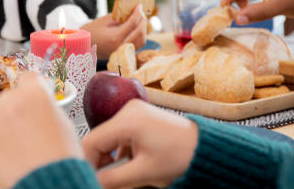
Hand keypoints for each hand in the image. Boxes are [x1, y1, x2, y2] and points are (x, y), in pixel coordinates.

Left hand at [0, 73, 82, 188]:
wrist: (47, 183)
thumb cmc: (59, 158)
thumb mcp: (63, 121)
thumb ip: (47, 104)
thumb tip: (39, 99)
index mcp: (34, 92)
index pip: (28, 77)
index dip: (31, 89)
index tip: (31, 98)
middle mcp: (10, 99)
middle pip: (9, 96)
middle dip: (15, 109)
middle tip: (25, 131)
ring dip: (0, 124)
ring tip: (14, 146)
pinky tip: (1, 152)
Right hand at [82, 6, 146, 58]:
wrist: (83, 46)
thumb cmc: (90, 32)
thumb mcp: (103, 21)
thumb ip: (119, 17)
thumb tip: (132, 11)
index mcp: (115, 37)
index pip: (132, 24)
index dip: (138, 13)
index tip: (139, 5)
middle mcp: (121, 46)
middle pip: (140, 33)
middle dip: (143, 21)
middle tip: (141, 12)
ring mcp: (123, 51)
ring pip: (141, 40)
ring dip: (143, 29)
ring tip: (140, 19)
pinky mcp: (123, 53)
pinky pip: (137, 44)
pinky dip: (140, 35)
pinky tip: (136, 28)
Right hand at [82, 99, 197, 188]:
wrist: (205, 147)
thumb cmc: (182, 155)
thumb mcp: (143, 173)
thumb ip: (113, 180)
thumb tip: (93, 182)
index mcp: (127, 120)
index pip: (92, 141)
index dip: (88, 163)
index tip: (91, 179)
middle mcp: (128, 111)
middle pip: (99, 139)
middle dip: (100, 162)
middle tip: (106, 182)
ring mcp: (134, 112)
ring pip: (109, 139)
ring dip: (110, 159)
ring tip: (122, 177)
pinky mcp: (140, 117)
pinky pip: (120, 136)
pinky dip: (120, 152)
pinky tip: (130, 166)